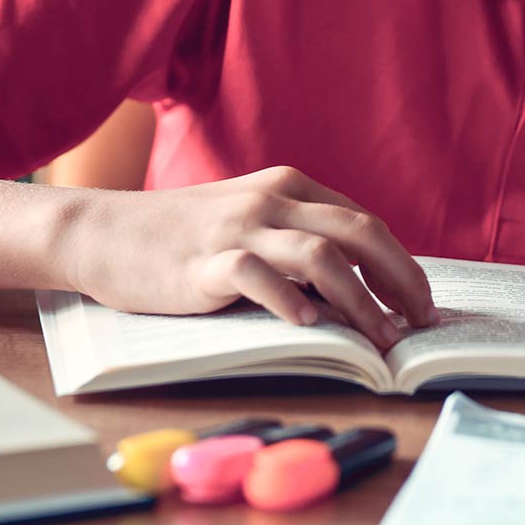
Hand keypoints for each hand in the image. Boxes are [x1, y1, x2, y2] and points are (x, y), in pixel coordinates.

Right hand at [59, 165, 437, 347]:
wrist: (103, 232)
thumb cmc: (178, 236)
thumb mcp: (246, 221)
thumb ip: (294, 238)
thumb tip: (356, 286)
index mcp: (287, 186)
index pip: (364, 222)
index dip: (401, 264)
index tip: (422, 303)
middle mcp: (271, 199)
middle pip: (359, 232)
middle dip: (400, 280)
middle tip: (421, 322)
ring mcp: (238, 227)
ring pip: (321, 254)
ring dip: (361, 299)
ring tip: (379, 338)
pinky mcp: (205, 261)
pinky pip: (259, 275)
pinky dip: (290, 300)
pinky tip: (308, 326)